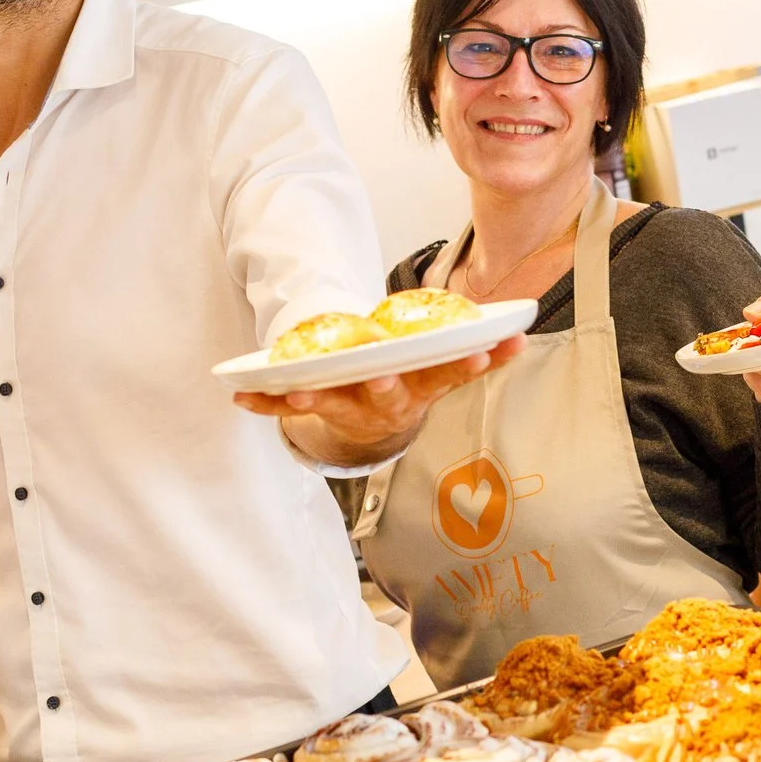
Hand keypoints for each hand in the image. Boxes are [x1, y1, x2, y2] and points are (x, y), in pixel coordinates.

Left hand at [231, 335, 524, 447]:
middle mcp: (387, 403)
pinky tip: (240, 396)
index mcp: (420, 388)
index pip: (449, 376)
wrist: (369, 429)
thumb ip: (480, 354)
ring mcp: (350, 409)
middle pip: (388, 396)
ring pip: (334, 405)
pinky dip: (264, 403)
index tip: (481, 354)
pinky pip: (287, 408)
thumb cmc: (408, 388)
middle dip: (384, 387)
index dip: (467, 367)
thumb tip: (520, 332)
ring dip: (317, 398)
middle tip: (382, 377)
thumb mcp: (443, 373)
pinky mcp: (317, 411)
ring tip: (299, 391)